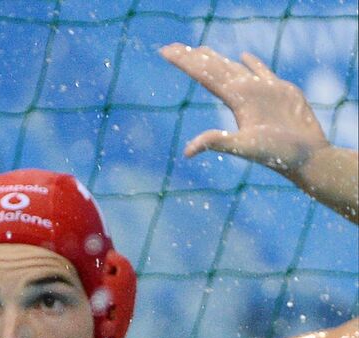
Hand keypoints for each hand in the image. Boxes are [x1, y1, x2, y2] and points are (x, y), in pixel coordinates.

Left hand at [160, 43, 328, 176]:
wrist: (306, 157)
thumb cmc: (277, 153)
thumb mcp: (245, 146)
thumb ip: (218, 142)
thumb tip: (187, 152)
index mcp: (236, 100)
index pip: (205, 76)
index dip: (186, 63)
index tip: (165, 52)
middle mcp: (245, 93)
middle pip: (213, 70)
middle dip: (193, 58)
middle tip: (173, 47)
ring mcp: (262, 91)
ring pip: (234, 68)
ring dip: (216, 59)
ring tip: (200, 50)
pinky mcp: (281, 90)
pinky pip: (263, 72)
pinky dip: (253, 63)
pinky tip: (244, 56)